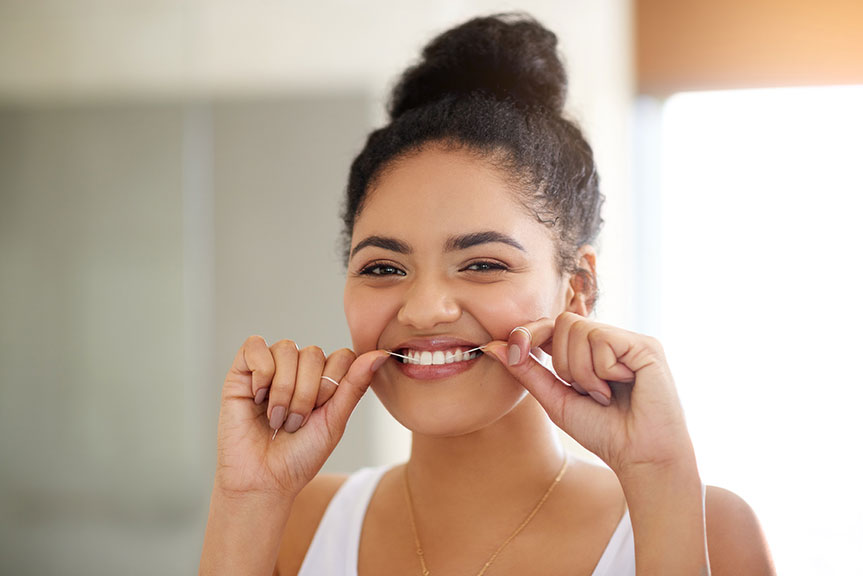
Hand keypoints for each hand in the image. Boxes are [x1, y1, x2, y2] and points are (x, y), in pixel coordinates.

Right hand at [214, 336, 388, 498]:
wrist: (263, 480)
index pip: (342, 356)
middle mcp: (298, 368)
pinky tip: (258, 398)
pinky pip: (255, 346)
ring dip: (284, 389)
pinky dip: (261, 373)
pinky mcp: (241, 370)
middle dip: (307, 393)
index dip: (333, 384)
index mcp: (324, 378)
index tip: (320, 413)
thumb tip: (381, 353)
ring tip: (277, 418)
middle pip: (314, 353)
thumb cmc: (300, 456)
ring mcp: (270, 367)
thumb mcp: (334, 421)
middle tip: (294, 423)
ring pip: (287, 349)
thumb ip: (355, 385)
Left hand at [484, 313, 695, 477]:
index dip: (531, 333)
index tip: (515, 352)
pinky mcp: (646, 345)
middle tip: (586, 392)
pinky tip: (622, 386)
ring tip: (604, 394)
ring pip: (580, 330)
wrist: (641, 457)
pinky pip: (602, 339)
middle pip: (563, 323)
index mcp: (590, 351)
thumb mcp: (556, 399)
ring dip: (583, 371)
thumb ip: (527, 371)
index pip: (553, 325)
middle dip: (563, 363)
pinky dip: (602, 370)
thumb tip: (493, 345)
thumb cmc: (604, 432)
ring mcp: (629, 340)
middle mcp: (611, 340)